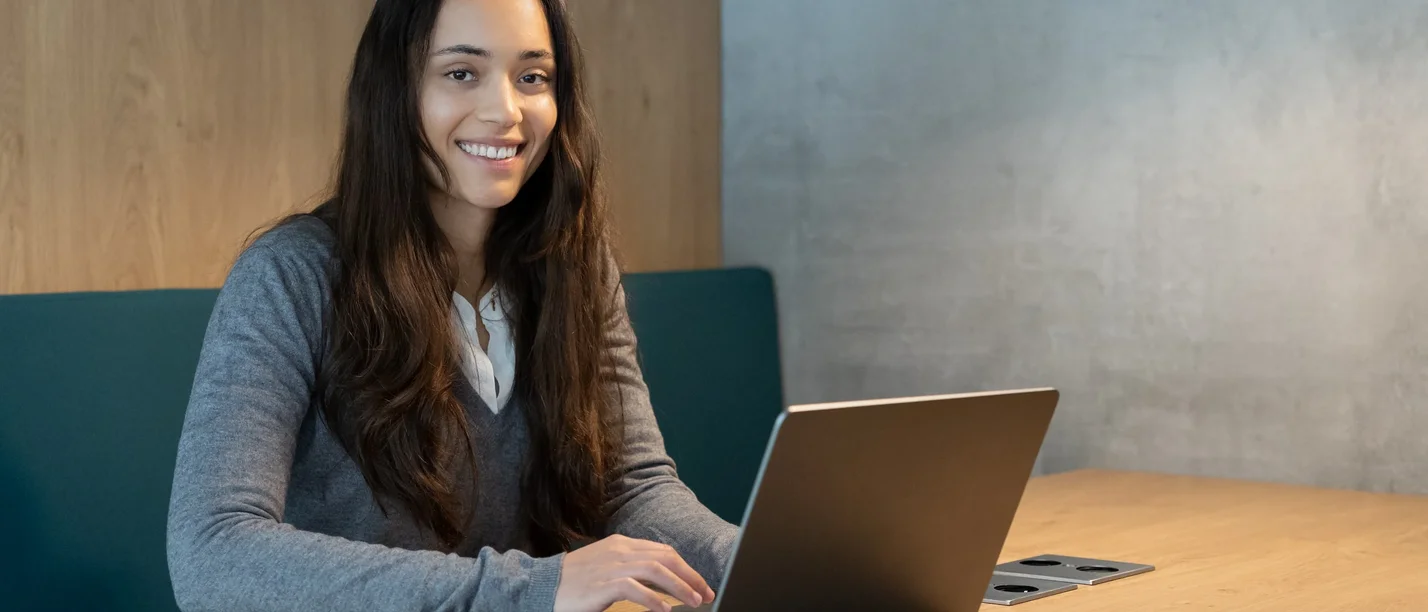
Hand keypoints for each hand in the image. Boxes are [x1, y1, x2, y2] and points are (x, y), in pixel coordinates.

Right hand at [554, 534, 716, 611]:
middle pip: (665, 558)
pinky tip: (665, 610)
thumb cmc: (576, 580)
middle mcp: (620, 551)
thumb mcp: (607, 567)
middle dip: (690, 576)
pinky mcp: (602, 585)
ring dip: (679, 586)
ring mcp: (611, 566)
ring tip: (694, 601)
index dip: (686, 567)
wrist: (542, 584)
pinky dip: (653, 599)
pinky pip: (633, 588)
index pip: (663, 552)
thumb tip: (663, 582)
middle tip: (706, 593)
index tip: (701, 584)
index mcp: (623, 544)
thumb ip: (632, 568)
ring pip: (655, 570)